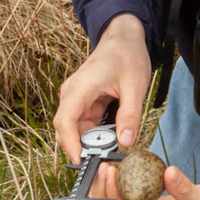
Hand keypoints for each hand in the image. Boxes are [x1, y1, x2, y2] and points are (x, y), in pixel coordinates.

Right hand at [53, 14, 151, 163]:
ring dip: (91, 142)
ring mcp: (76, 98)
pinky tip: (112, 136)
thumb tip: (126, 142)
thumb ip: (130, 115)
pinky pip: (85, 124)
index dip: (70, 144)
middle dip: (81, 148)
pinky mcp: (83, 102)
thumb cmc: (127, 56)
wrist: (123, 37)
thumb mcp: (135, 86)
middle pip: (66, 129)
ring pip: (75, 129)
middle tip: (103, 161)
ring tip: (112, 147)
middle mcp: (72, 94)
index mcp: (80, 88)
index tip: (81, 161)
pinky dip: (96, 134)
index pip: (65, 121)